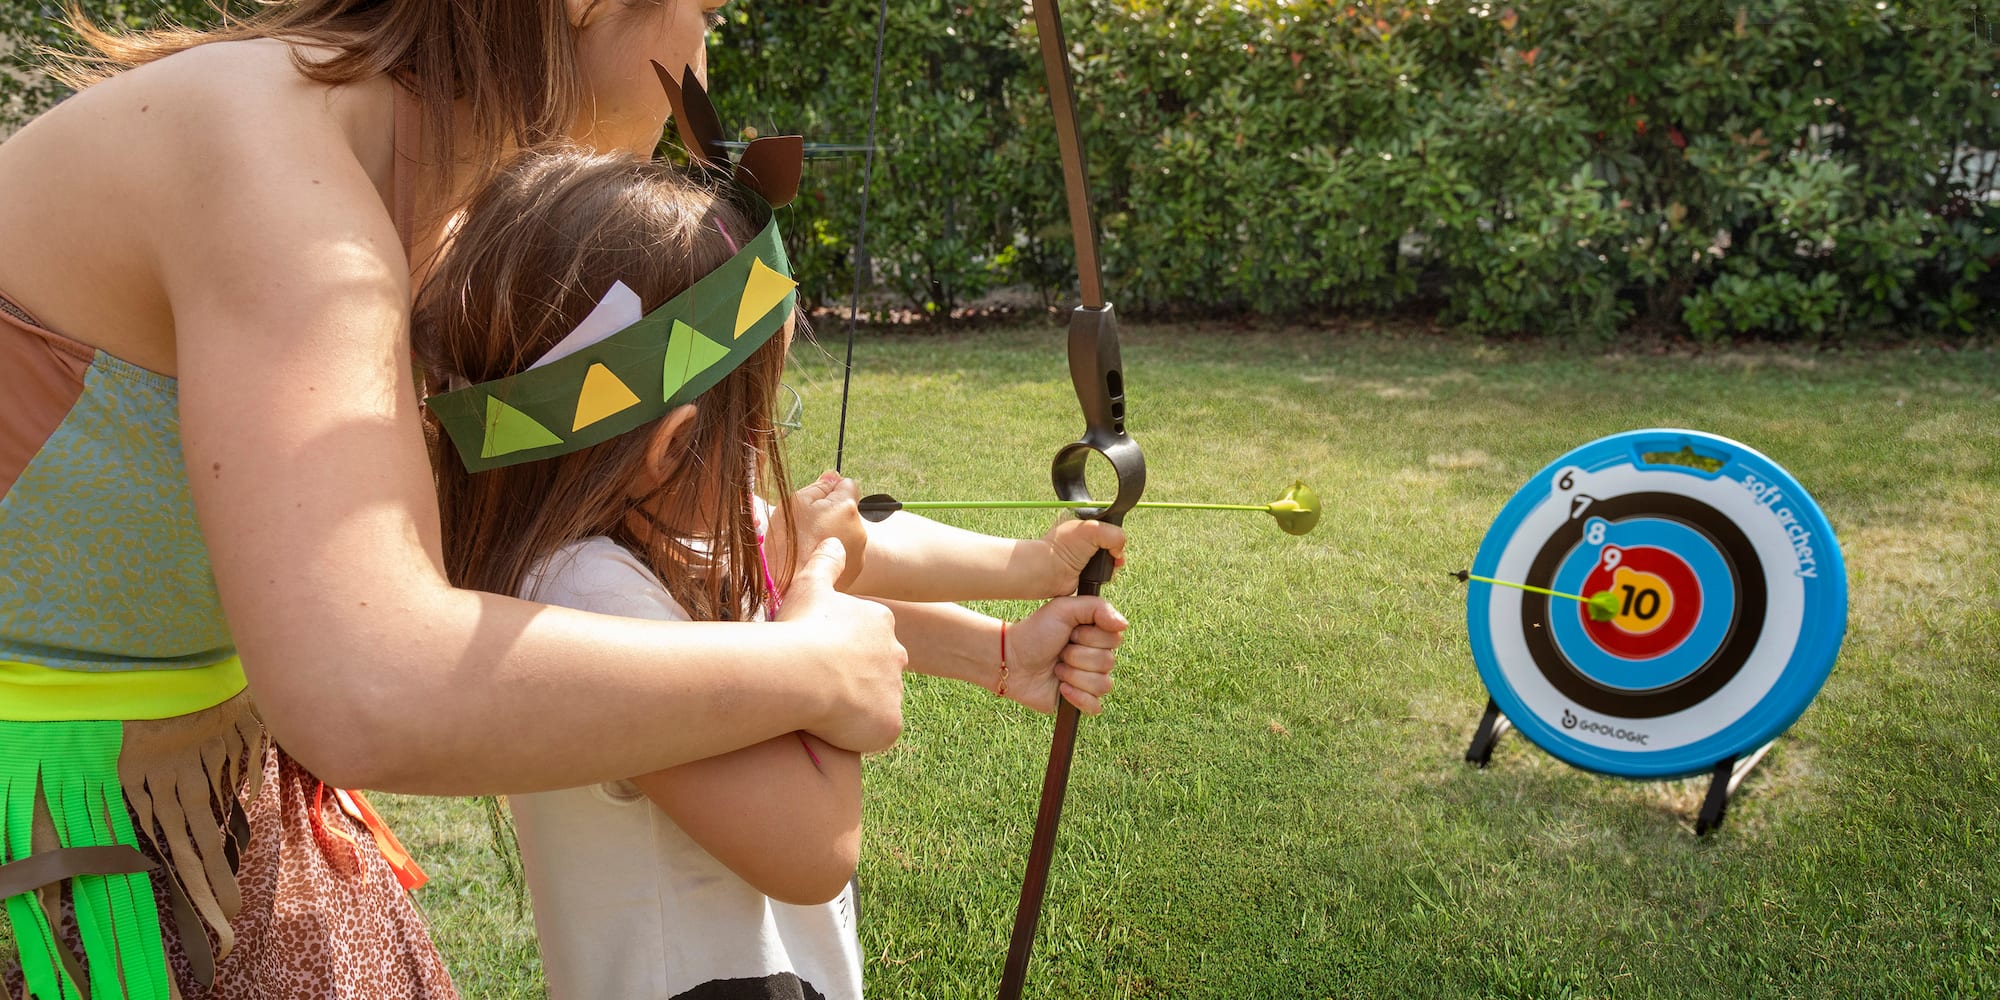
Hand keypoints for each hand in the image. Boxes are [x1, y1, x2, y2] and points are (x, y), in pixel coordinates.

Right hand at [772, 471, 866, 590]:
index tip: (815, 502)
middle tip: (806, 528)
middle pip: (847, 510)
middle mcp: (859, 529)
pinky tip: (815, 560)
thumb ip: (819, 486)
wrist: (785, 586)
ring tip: (809, 547)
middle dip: (831, 513)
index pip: (847, 484)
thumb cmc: (786, 541)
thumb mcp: (795, 503)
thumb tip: (833, 476)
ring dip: (832, 534)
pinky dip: (834, 554)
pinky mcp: (855, 572)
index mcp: (846, 507)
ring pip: (846, 532)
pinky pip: (846, 553)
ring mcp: (860, 552)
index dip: (830, 490)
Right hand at [778, 538, 905, 751]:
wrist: (801, 672)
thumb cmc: (801, 628)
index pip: (870, 639)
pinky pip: (878, 732)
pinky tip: (833, 728)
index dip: (844, 650)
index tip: (819, 656)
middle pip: (879, 671)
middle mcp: (897, 654)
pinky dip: (860, 733)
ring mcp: (896, 691)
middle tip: (821, 685)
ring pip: (878, 703)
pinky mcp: (890, 724)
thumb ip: (826, 562)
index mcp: (881, 622)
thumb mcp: (811, 585)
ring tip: (822, 708)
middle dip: (857, 679)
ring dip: (857, 707)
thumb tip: (835, 539)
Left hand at [1000, 596, 1127, 714]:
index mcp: (1096, 635)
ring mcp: (1089, 680)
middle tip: (1059, 651)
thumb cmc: (1035, 632)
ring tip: (1056, 668)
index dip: (1090, 637)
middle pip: (1108, 662)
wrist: (1011, 660)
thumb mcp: (1064, 609)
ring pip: (1103, 684)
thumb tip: (1124, 625)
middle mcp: (1096, 657)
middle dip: (1077, 656)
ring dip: (1074, 675)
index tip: (1070, 632)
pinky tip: (1061, 688)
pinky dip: (1078, 697)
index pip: (1115, 639)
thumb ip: (1096, 607)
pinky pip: (1095, 706)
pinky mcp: (1079, 701)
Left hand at [1025, 516, 1127, 597]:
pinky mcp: (1086, 571)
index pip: (1107, 523)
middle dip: (1116, 549)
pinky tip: (1101, 575)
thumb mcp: (1093, 528)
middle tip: (1114, 555)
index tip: (1114, 540)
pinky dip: (1106, 575)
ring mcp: (1084, 555)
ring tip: (1108, 565)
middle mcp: (1083, 538)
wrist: (1049, 571)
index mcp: (1082, 521)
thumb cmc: (1062, 547)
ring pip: (1109, 558)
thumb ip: (1115, 534)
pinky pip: (1104, 573)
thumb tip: (1118, 551)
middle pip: (1111, 542)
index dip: (1113, 531)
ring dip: (1112, 563)